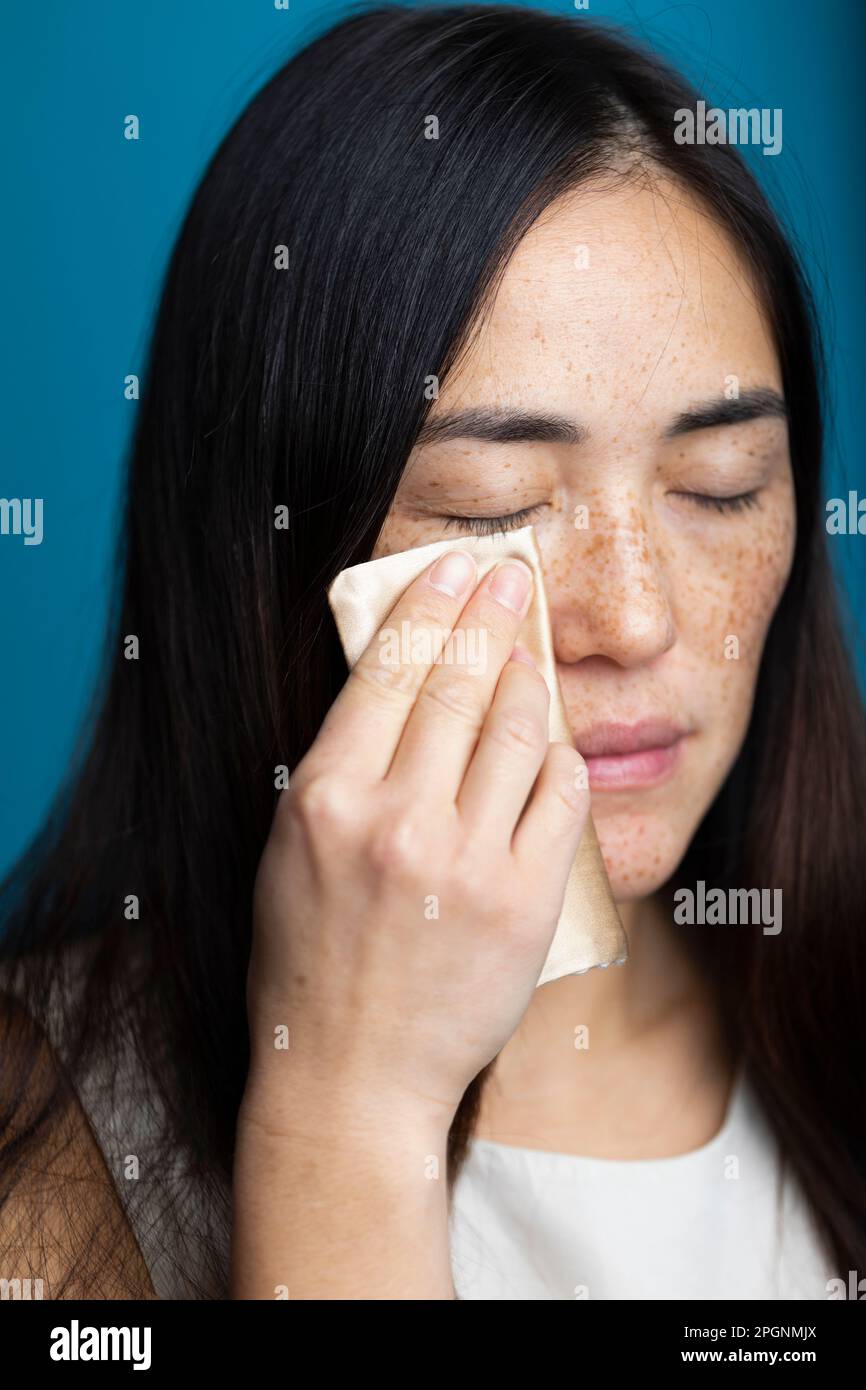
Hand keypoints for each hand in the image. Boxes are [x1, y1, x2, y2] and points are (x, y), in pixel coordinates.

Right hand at [244, 548, 589, 1133]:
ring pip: (517, 730)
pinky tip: (550, 744)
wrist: (350, 1075)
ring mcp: (464, 862)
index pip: (389, 672)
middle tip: (511, 577)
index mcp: (324, 799)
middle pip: (459, 686)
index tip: (454, 569)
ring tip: (528, 657)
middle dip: (490, 616)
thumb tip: (401, 680)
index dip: (428, 607)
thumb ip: (343, 765)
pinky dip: (558, 758)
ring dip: (528, 680)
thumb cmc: (310, 959)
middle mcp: (395, 821)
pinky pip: (559, 797)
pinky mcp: (523, 901)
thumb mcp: (292, 848)